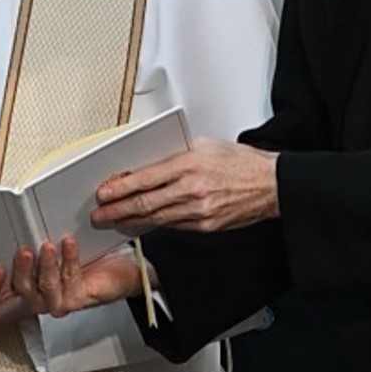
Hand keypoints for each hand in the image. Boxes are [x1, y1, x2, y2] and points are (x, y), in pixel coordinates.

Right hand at [0, 239, 146, 318]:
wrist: (121, 266)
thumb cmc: (85, 253)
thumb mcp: (53, 241)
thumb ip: (33, 236)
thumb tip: (17, 214)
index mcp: (26, 283)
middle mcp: (39, 296)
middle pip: (21, 289)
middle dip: (21, 269)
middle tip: (24, 250)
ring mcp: (58, 301)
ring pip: (45, 288)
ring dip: (46, 266)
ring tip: (49, 246)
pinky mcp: (79, 300)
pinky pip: (71, 282)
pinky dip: (69, 261)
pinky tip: (69, 244)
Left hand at [91, 138, 280, 232]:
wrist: (270, 184)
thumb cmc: (241, 162)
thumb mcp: (205, 145)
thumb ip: (175, 155)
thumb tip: (148, 164)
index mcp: (189, 164)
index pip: (145, 178)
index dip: (120, 188)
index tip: (104, 192)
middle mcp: (192, 189)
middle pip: (145, 203)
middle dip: (117, 210)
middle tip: (100, 214)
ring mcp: (199, 211)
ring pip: (156, 218)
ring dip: (132, 221)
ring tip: (114, 220)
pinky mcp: (205, 226)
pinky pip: (173, 225)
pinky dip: (154, 224)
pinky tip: (142, 224)